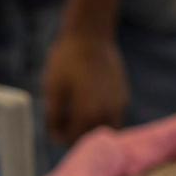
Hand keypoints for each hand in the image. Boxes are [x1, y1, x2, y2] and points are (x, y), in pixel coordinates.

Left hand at [40, 29, 127, 145]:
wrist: (91, 37)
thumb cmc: (67, 60)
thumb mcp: (52, 87)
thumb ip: (53, 115)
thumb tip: (53, 136)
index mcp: (88, 113)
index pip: (74, 138)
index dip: (60, 137)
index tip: (52, 128)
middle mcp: (108, 114)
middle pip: (91, 137)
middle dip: (76, 134)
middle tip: (62, 123)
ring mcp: (119, 106)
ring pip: (105, 130)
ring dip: (91, 128)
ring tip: (77, 115)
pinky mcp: (123, 98)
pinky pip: (113, 117)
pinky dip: (101, 118)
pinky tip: (90, 104)